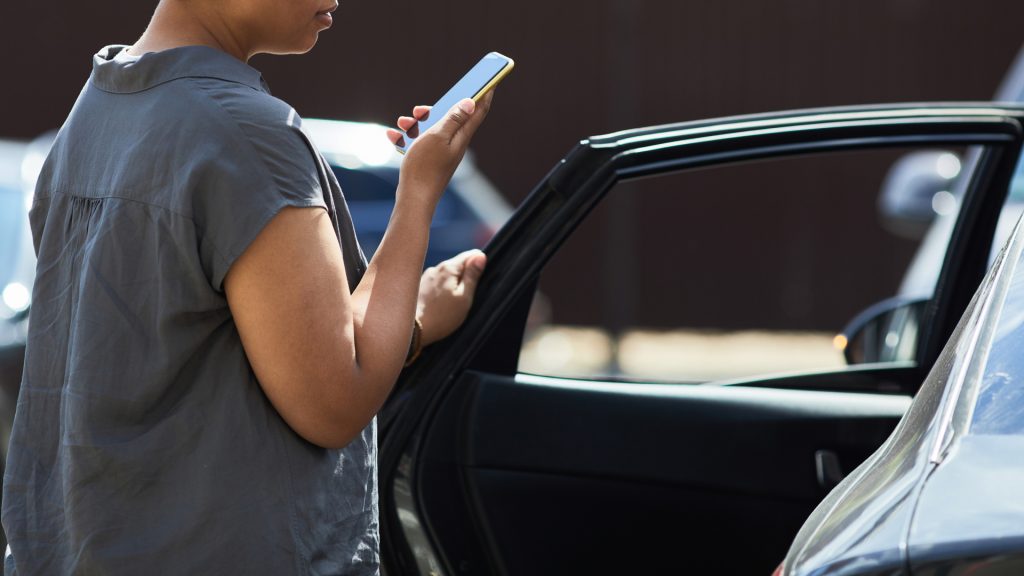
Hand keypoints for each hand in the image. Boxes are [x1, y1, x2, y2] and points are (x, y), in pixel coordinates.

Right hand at [386, 91, 493, 209]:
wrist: (413, 199)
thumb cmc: (425, 168)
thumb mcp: (437, 136)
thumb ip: (453, 118)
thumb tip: (471, 102)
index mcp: (461, 137)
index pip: (479, 111)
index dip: (485, 94)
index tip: (491, 79)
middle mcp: (454, 144)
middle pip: (450, 118)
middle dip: (434, 109)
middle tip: (419, 109)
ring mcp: (441, 153)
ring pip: (431, 129)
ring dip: (416, 123)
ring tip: (402, 123)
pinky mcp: (429, 160)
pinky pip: (419, 142)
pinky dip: (407, 137)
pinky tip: (394, 135)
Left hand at [416, 249, 487, 344]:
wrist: (412, 330)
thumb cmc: (441, 317)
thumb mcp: (464, 298)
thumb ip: (472, 276)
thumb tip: (481, 256)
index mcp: (449, 268)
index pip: (471, 255)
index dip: (479, 265)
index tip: (478, 281)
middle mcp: (435, 268)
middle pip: (458, 265)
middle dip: (465, 277)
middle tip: (466, 297)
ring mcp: (426, 277)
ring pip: (447, 275)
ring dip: (453, 285)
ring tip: (451, 304)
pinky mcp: (419, 287)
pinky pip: (437, 284)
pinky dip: (442, 291)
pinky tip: (440, 305)